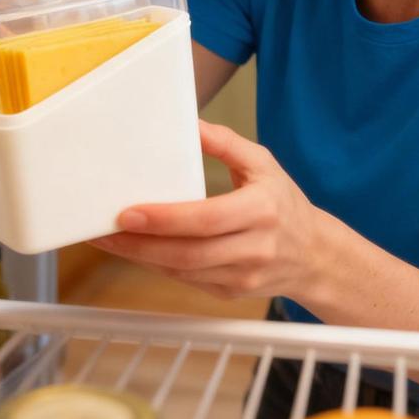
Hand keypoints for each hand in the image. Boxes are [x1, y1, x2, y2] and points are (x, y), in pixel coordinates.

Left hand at [92, 120, 328, 301]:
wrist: (314, 255)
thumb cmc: (284, 203)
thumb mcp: (263, 164)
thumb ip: (226, 143)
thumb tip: (190, 124)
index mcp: (261, 210)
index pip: (206, 219)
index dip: (164, 219)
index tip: (128, 212)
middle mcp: (254, 248)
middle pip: (188, 253)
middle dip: (140, 244)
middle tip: (104, 231)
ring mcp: (242, 277)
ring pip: (183, 271)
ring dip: (141, 258)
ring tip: (109, 240)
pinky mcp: (231, 293)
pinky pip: (186, 280)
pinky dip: (158, 266)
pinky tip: (137, 251)